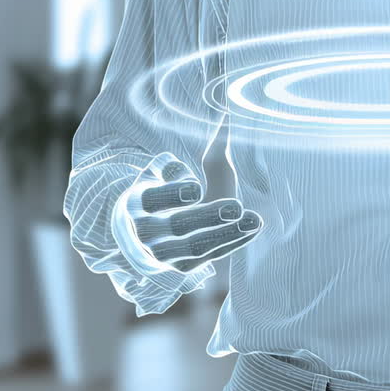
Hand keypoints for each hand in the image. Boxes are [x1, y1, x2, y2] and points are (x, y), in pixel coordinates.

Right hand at [122, 156, 262, 273]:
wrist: (140, 238)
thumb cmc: (157, 195)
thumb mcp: (160, 174)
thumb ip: (180, 160)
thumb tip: (222, 121)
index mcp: (136, 203)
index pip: (151, 200)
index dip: (171, 195)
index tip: (195, 187)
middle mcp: (145, 232)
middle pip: (176, 226)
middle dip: (207, 217)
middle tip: (236, 206)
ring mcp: (162, 255)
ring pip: (194, 248)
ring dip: (226, 234)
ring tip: (254, 220)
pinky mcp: (181, 269)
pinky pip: (210, 258)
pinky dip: (233, 242)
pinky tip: (253, 227)